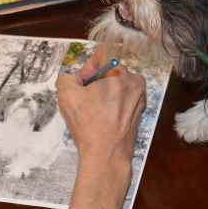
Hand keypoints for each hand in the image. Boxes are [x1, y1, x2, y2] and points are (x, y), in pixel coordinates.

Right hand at [56, 45, 145, 169]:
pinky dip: (113, 103)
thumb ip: (68, 76)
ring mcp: (140, 95)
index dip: (89, 66)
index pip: (103, 54)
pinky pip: (124, 97)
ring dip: (105, 92)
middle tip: (86, 97)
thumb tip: (77, 78)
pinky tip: (103, 116)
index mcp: (120, 72)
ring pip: (118, 84)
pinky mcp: (140, 108)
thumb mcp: (67, 94)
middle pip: (111, 70)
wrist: (107, 154)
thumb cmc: (90, 126)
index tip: (84, 79)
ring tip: (94, 110)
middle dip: (96, 80)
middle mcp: (134, 81)